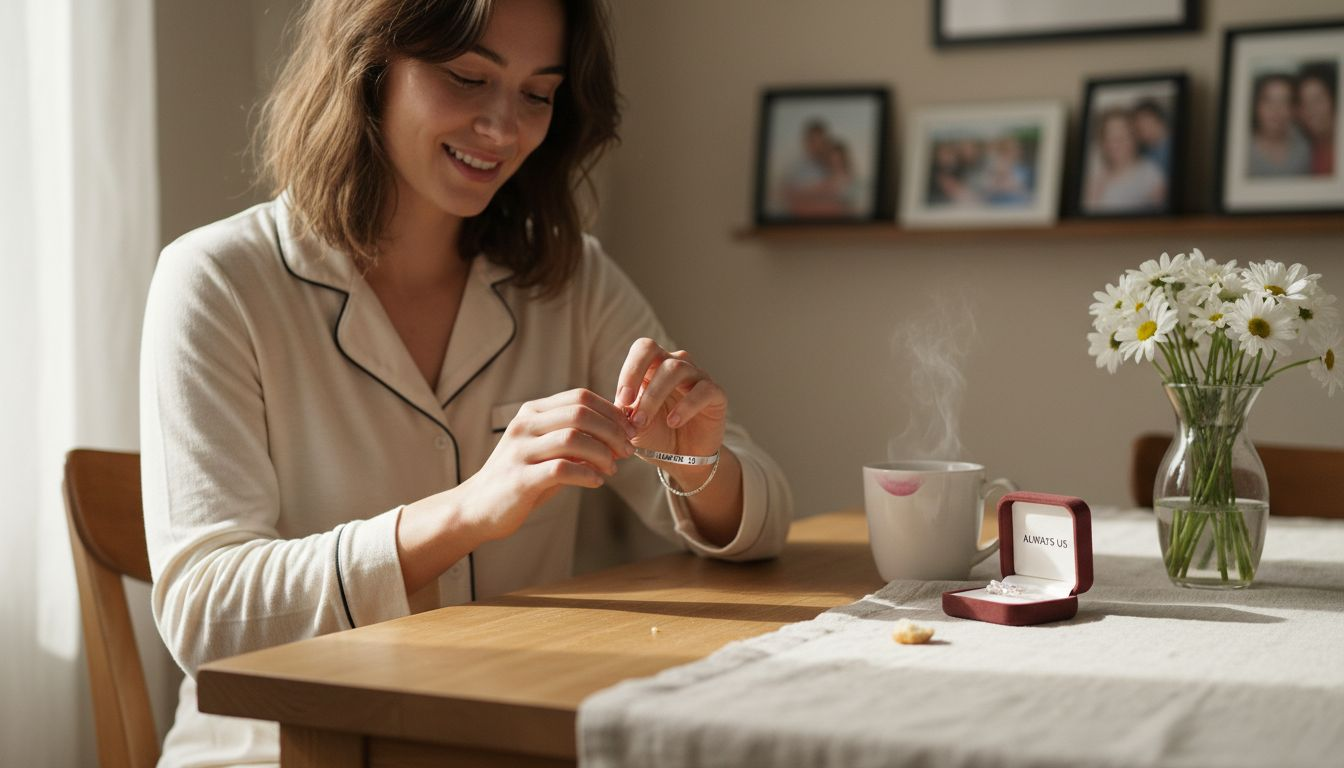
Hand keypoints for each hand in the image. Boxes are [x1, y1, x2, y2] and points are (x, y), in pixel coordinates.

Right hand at [455, 388, 634, 540]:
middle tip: (627, 450)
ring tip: (612, 468)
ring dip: (602, 453)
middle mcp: (524, 426)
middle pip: (580, 413)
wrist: (477, 507)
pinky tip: (596, 481)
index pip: (580, 397)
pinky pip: (562, 469)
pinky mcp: (520, 479)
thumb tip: (619, 433)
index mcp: (532, 413)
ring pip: (574, 438)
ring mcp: (520, 451)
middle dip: (612, 431)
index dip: (611, 411)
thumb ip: (575, 440)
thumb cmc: (520, 477)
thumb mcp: (546, 451)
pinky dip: (587, 474)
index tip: (629, 430)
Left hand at [613, 338, 726, 461]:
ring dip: (655, 396)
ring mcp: (698, 377)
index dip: (630, 369)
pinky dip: (686, 406)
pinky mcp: (716, 394)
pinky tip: (674, 421)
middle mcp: (676, 364)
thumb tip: (619, 404)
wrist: (684, 458)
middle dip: (637, 377)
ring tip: (644, 421)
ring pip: (677, 369)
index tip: (621, 399)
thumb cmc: (657, 435)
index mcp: (654, 366)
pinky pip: (703, 390)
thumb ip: (625, 412)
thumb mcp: (634, 425)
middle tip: (628, 405)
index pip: (642, 349)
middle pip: (655, 351)